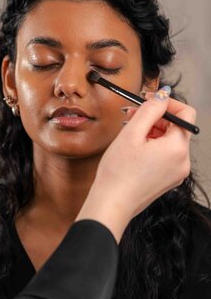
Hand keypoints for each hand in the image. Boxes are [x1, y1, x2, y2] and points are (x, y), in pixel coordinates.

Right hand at [76, 88, 195, 241]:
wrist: (112, 204)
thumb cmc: (118, 172)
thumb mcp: (131, 133)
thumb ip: (150, 110)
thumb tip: (163, 94)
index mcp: (177, 148)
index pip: (185, 114)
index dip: (167, 103)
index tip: (149, 100)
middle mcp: (183, 161)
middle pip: (176, 127)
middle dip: (155, 117)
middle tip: (131, 114)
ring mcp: (176, 172)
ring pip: (169, 141)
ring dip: (152, 131)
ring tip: (129, 132)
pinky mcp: (168, 179)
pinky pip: (165, 155)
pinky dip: (152, 146)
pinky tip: (133, 148)